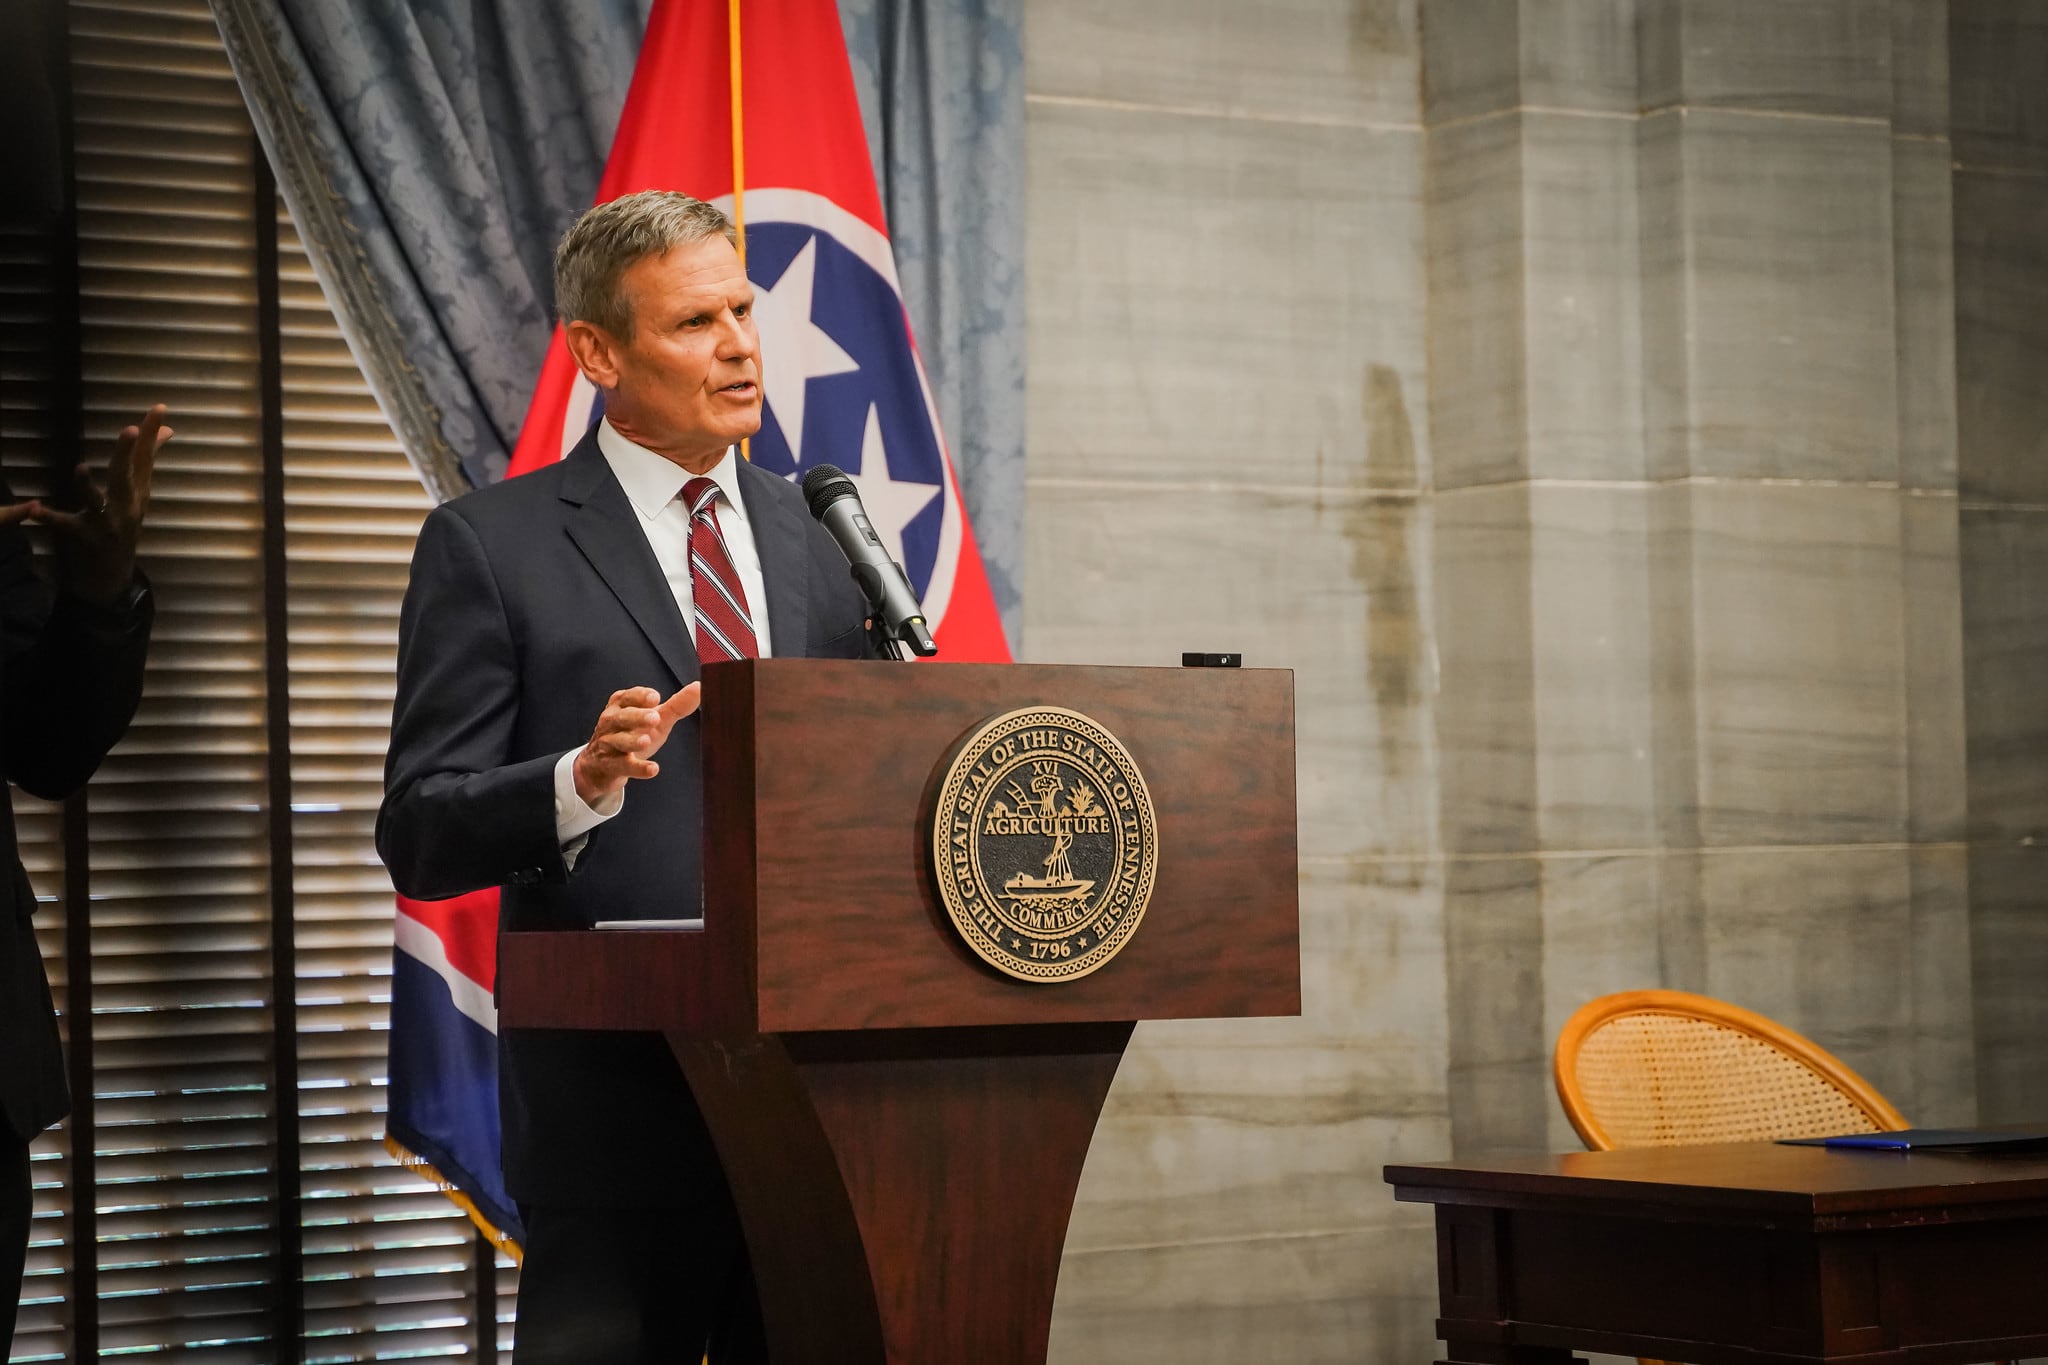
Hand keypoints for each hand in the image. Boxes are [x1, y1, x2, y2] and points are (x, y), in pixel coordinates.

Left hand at [0, 404, 170, 603]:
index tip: (159, 408)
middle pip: (128, 475)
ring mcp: (107, 524)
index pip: (146, 458)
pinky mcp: (85, 539)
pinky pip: (65, 525)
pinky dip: (50, 518)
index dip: (151, 432)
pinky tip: (36, 509)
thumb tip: (166, 430)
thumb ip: (146, 462)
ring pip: (97, 501)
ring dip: (88, 486)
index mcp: (138, 494)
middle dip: (129, 453)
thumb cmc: (122, 528)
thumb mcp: (139, 496)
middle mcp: (127, 507)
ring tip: (81, 468)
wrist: (111, 578)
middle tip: (131, 429)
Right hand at [572, 682, 701, 805]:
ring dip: (632, 741)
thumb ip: (676, 705)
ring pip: (618, 741)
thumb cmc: (632, 734)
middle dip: (637, 717)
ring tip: (646, 741)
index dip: (641, 696)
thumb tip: (699, 688)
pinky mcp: (610, 766)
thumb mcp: (655, 719)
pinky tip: (652, 769)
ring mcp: (608, 744)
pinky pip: (623, 766)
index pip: (628, 697)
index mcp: (621, 705)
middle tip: (654, 718)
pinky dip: (637, 768)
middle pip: (622, 717)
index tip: (655, 698)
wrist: (602, 764)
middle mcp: (611, 722)